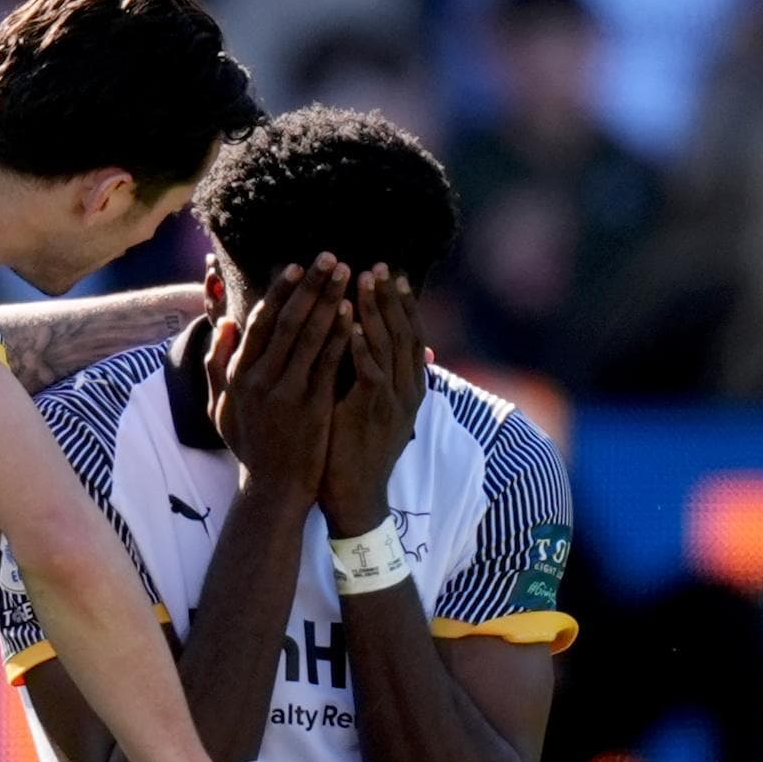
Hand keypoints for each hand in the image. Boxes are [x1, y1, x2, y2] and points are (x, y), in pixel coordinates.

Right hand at [204, 252, 351, 499]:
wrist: (273, 487)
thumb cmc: (250, 444)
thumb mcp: (221, 406)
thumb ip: (217, 364)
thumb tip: (226, 323)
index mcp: (238, 375)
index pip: (260, 322)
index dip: (279, 292)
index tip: (296, 266)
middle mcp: (260, 379)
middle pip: (288, 321)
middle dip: (311, 285)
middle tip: (330, 258)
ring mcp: (287, 392)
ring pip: (311, 336)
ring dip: (330, 300)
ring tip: (348, 275)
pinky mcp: (313, 406)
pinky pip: (329, 362)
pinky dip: (342, 335)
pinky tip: (354, 313)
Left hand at [320, 267, 426, 535]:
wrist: (355, 495)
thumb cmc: (355, 447)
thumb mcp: (371, 405)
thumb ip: (373, 372)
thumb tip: (367, 338)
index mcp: (408, 385)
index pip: (410, 333)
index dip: (401, 302)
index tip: (391, 272)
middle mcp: (407, 390)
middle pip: (404, 332)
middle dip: (390, 298)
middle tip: (378, 266)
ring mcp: (392, 402)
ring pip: (389, 347)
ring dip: (376, 312)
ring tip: (364, 282)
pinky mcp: (371, 415)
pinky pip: (371, 375)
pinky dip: (363, 349)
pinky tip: (352, 326)